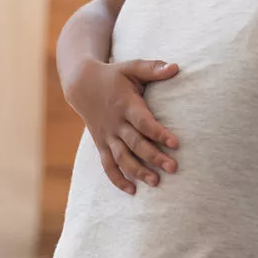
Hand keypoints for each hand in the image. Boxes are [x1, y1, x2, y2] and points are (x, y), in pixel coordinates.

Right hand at [63, 58, 179, 194]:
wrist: (81, 84)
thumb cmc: (114, 75)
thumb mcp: (131, 67)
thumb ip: (153, 68)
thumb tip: (176, 67)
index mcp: (125, 104)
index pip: (142, 122)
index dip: (158, 133)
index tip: (176, 143)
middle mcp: (115, 123)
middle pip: (135, 144)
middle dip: (154, 157)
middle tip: (173, 168)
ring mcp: (107, 135)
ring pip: (121, 157)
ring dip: (138, 171)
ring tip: (156, 182)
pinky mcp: (101, 143)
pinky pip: (107, 165)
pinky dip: (117, 179)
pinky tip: (132, 190)